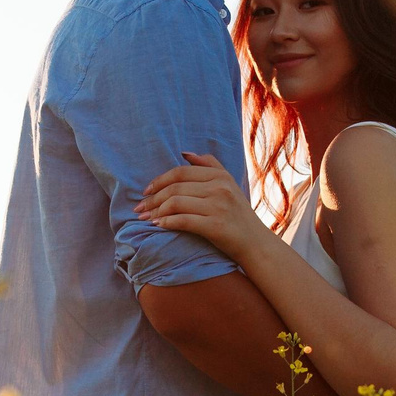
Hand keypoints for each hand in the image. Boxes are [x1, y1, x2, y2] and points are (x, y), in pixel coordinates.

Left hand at [137, 153, 267, 259]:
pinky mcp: (216, 226)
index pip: (181, 172)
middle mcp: (220, 187)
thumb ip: (209, 165)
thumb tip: (184, 153)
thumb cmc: (238, 214)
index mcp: (220, 175)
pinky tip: (158, 226)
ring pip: (176, 203)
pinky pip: (183, 220)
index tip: (146, 191)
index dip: (159, 180)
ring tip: (145, 218)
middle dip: (152, 198)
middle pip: (175, 187)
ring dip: (156, 211)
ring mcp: (218, 206)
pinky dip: (166, 222)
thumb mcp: (229, 184)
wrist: (256, 243)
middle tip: (139, 208)